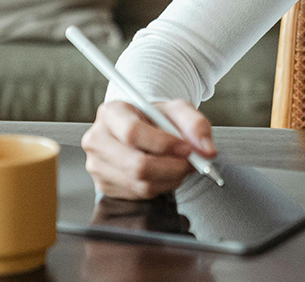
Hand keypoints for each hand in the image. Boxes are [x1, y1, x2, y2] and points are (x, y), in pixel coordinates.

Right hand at [81, 99, 216, 198]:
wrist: (142, 129)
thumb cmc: (156, 117)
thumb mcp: (177, 110)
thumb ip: (195, 124)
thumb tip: (207, 150)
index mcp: (111, 113)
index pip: (133, 132)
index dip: (164, 144)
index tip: (187, 148)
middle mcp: (97, 140)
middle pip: (136, 164)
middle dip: (172, 167)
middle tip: (192, 162)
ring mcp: (97, 166)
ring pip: (140, 183)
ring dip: (170, 178)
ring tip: (181, 165)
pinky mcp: (104, 186)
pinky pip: (139, 194)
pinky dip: (161, 186)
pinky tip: (167, 173)